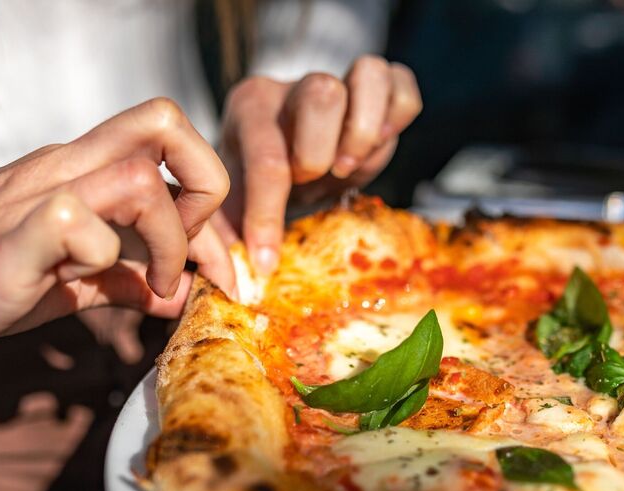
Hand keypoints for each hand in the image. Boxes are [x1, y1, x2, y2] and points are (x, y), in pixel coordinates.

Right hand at [0, 98, 232, 366]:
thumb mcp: (70, 283)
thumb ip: (126, 282)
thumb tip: (184, 292)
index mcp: (82, 171)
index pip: (169, 138)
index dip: (209, 193)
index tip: (208, 262)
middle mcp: (65, 169)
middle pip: (165, 122)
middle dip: (209, 186)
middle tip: (194, 254)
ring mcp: (38, 198)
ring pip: (140, 177)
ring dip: (169, 238)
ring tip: (154, 283)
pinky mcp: (12, 239)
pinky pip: (76, 222)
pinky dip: (101, 257)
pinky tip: (84, 280)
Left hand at [220, 55, 421, 270]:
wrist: (286, 158)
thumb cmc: (256, 186)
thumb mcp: (229, 208)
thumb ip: (222, 237)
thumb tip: (234, 283)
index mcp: (250, 109)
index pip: (265, 158)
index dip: (268, 216)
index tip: (268, 262)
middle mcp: (293, 86)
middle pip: (322, 94)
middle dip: (322, 152)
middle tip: (317, 183)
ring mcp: (339, 80)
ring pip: (369, 74)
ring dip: (367, 131)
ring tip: (350, 166)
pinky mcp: (376, 86)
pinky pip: (401, 83)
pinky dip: (398, 116)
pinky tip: (378, 147)